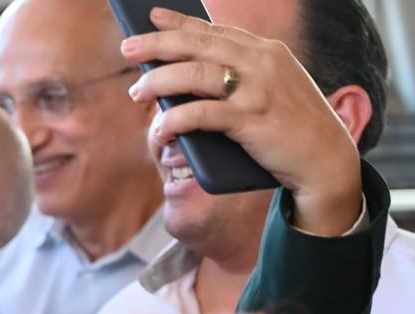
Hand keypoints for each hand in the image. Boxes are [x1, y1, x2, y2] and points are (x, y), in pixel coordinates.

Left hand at [124, 7, 361, 234]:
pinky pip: (200, 114)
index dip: (180, 23)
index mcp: (266, 51)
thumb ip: (241, 76)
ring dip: (157, 82)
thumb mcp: (273, 88)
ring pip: (193, 74)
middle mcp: (261, 63)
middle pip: (197, 45)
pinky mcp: (250, 120)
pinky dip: (173, 120)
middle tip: (127, 49)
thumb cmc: (291, 126)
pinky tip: (159, 127)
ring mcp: (256, 90)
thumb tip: (185, 79)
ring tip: (136, 92)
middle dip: (157, 44)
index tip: (152, 17)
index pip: (214, 30)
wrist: (325, 158)